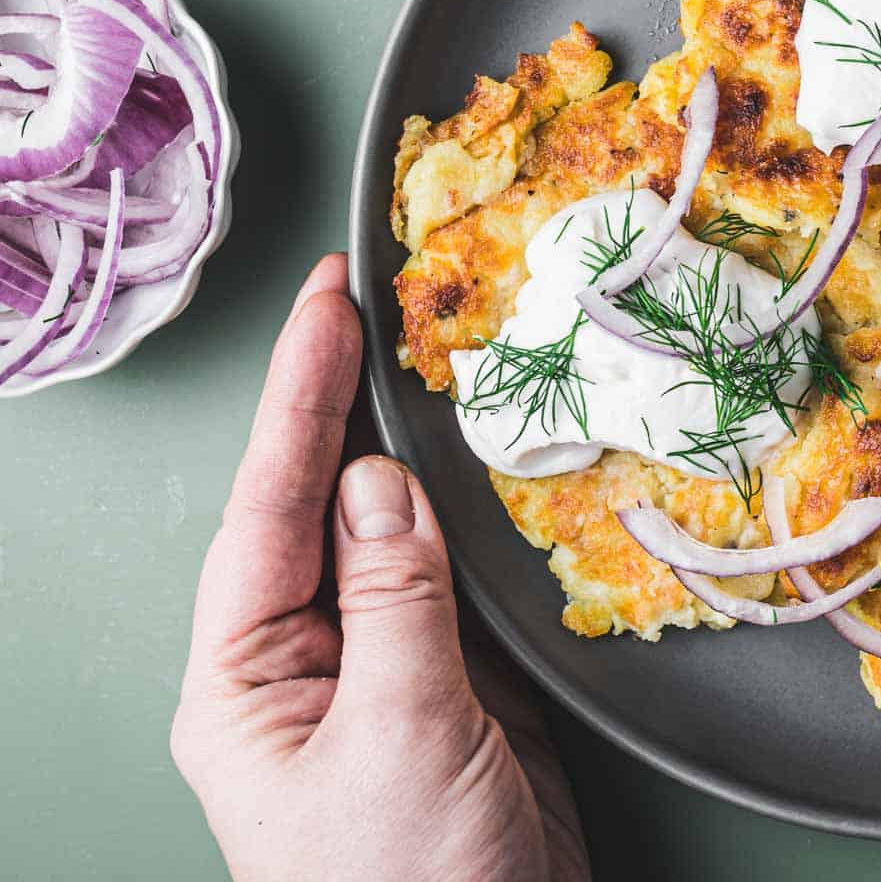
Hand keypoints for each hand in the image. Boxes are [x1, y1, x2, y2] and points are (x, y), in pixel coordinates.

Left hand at [170, 255, 589, 881]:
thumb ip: (393, 599)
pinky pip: (449, 579)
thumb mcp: (400, 735)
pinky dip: (465, 515)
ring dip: (405, 451)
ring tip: (421, 356)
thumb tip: (377, 482)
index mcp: (248, 683)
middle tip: (368, 298)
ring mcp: (379, 674)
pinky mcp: (449, 689)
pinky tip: (479, 467)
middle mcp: (302, 667)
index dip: (299, 396)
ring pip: (386, 536)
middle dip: (336, 403)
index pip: (267, 509)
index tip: (327, 303)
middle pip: (315, 507)